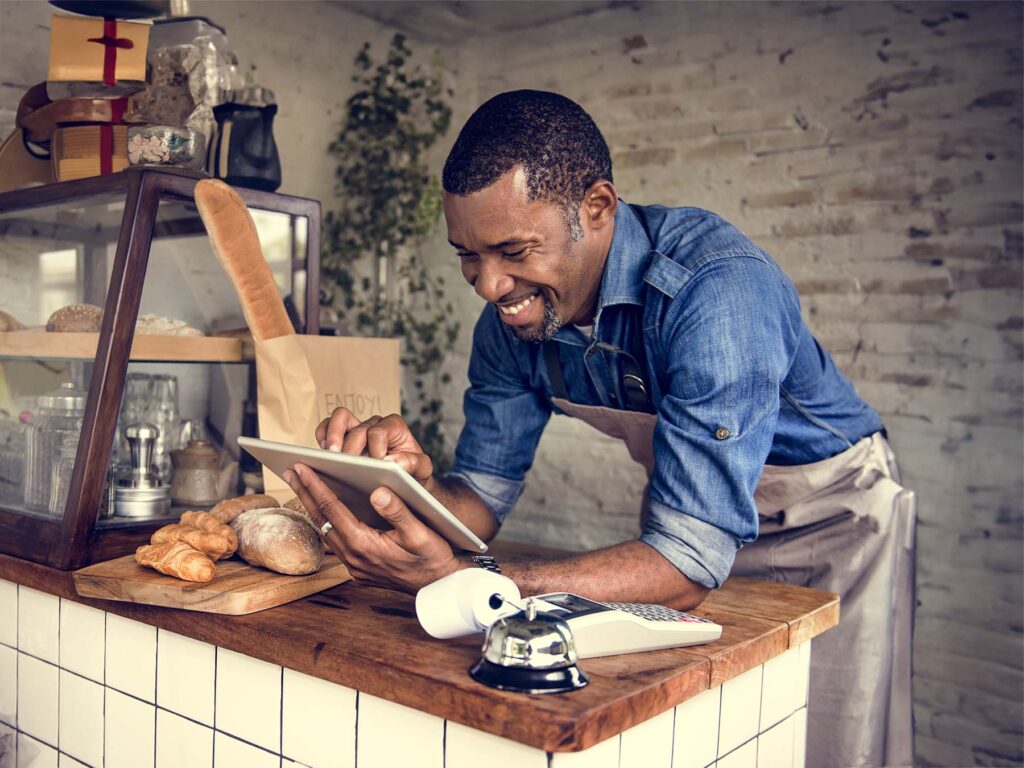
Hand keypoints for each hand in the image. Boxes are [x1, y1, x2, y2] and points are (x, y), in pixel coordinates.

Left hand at [283, 462, 464, 591]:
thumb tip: (378, 491)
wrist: (439, 586)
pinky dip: (326, 520)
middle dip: (304, 493)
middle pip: (321, 519)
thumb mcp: (421, 532)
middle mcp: (353, 557)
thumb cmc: (433, 557)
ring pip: (325, 530)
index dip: (315, 486)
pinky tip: (325, 509)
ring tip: (302, 485)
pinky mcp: (358, 568)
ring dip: (312, 507)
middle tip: (290, 470)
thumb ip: (398, 511)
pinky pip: (335, 541)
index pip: (332, 509)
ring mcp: (354, 565)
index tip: (301, 467)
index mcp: (364, 545)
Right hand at [314, 408, 433, 485]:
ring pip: (338, 418)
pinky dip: (322, 437)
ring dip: (332, 436)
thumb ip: (413, 463)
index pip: (378, 432)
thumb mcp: (422, 469)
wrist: (405, 480)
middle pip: (356, 426)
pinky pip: (326, 428)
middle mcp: (374, 424)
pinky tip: (323, 456)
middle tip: (347, 462)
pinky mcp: (342, 438)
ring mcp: (356, 429)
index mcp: (394, 427)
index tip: (377, 465)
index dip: (375, 448)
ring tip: (331, 456)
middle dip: (350, 445)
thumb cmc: (413, 472)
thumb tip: (391, 462)